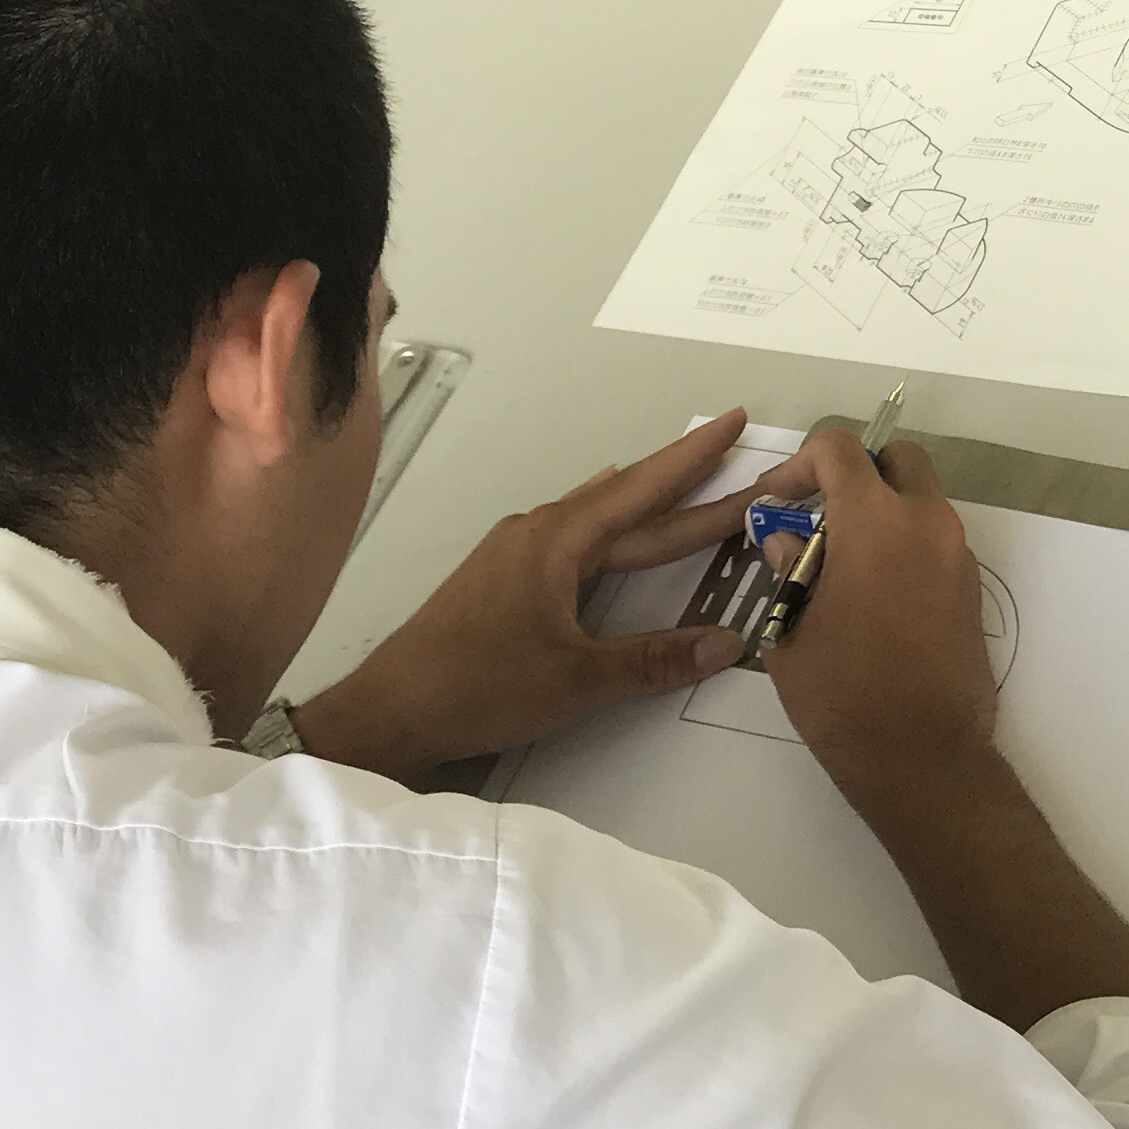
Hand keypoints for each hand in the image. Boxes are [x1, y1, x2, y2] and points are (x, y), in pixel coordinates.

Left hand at [288, 411, 805, 779]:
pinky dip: (606, 523)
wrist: (392, 707)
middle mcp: (539, 533)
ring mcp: (516, 551)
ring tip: (687, 478)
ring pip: (599, 517)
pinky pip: (572, 534)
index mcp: (559, 542)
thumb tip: (728, 642)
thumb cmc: (481, 685)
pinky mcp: (503, 576)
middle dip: (684, 480)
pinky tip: (607, 516)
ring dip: (645, 501)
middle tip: (735, 451)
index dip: (694, 459)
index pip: (645, 491)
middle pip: (627, 501)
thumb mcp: (577, 680)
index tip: (736, 421)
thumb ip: (654, 659)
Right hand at [763, 428, 1001, 815]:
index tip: (780, 501)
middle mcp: (927, 524)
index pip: (840, 449)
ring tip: (842, 567)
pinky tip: (875, 598)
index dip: (802, 463)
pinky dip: (907, 548)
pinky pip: (937, 544)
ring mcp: (958, 557)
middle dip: (857, 475)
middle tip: (821, 518)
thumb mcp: (792, 631)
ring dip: (884, 513)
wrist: (924, 757)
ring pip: (923, 502)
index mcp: (876, 522)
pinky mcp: (973, 591)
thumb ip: (789, 573)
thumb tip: (787, 543)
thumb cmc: (844, 695)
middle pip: (898, 460)